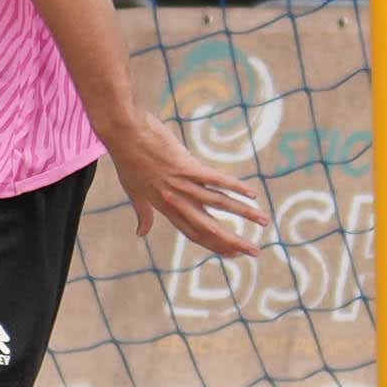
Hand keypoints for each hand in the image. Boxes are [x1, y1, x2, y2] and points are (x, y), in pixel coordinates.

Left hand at [99, 108, 268, 256]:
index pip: (193, 232)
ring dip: (244, 213)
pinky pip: (216, 179)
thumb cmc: (128, 159)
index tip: (232, 253)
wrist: (123, 133)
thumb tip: (141, 234)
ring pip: (218, 203)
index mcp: (165, 207)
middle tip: (254, 252)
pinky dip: (236, 187)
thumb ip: (142, 213)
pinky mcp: (186, 166)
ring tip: (264, 221)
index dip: (214, 245)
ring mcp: (181, 183)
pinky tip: (252, 194)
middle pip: (208, 226)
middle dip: (233, 241)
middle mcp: (175, 200)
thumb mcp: (132, 191)